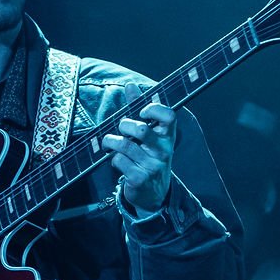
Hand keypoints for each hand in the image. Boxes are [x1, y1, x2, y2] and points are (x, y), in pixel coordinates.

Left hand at [102, 83, 175, 215]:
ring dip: (111, 142)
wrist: (153, 194)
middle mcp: (163, 151)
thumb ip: (138, 109)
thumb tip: (130, 84)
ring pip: (124, 145)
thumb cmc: (148, 156)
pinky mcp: (139, 179)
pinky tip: (118, 162)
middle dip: (124, 125)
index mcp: (167, 137)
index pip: (169, 116)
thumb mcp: (149, 135)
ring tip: (110, 143)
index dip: (154, 109)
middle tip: (121, 129)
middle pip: (141, 129)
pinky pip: (118, 160)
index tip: (142, 112)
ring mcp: (152, 166)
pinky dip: (112, 159)